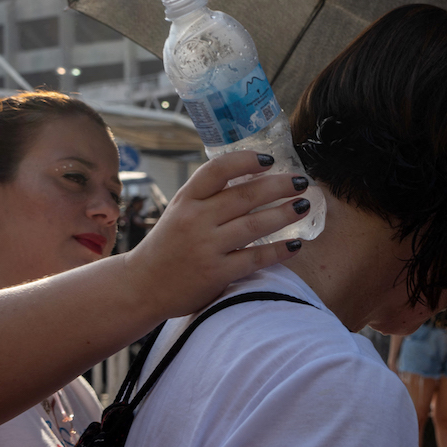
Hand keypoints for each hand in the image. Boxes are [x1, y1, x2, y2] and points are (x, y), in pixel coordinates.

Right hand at [129, 150, 309, 317]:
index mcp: (186, 199)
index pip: (217, 170)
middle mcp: (195, 220)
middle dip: (279, 186)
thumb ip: (207, 197)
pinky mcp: (216, 274)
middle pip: (245, 195)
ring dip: (284, 214)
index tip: (269, 160)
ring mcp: (206, 247)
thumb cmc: (167, 246)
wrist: (142, 286)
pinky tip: (295, 245)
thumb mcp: (179, 212)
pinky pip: (255, 258)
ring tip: (303, 206)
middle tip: (301, 181)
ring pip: (254, 225)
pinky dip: (278, 251)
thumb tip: (250, 176)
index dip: (246, 161)